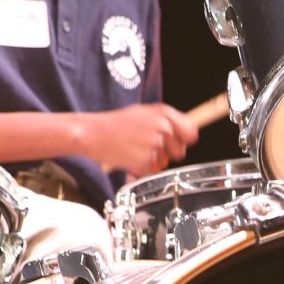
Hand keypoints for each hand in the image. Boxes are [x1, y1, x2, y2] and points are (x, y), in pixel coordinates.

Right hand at [77, 103, 196, 176]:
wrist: (93, 133)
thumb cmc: (115, 124)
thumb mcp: (143, 113)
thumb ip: (166, 121)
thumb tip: (188, 132)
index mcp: (164, 113)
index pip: (191, 131)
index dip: (185, 140)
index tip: (178, 143)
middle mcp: (163, 128)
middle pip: (180, 151)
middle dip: (167, 153)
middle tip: (148, 148)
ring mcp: (155, 145)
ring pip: (165, 162)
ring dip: (152, 161)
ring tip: (135, 150)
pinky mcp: (146, 161)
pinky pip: (152, 171)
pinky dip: (142, 169)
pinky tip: (130, 158)